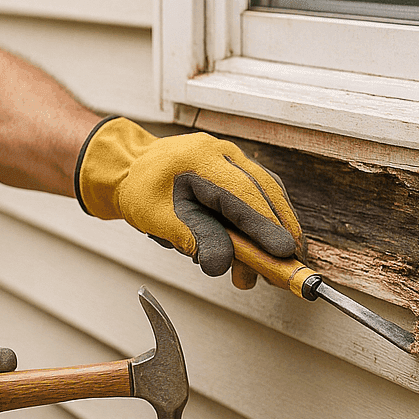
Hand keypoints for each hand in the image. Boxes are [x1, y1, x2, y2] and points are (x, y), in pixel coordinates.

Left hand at [75, 117, 301, 277]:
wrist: (131, 170)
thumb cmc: (142, 191)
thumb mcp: (160, 220)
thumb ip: (194, 239)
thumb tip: (223, 264)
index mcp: (201, 159)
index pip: (243, 194)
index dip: (266, 226)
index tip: (283, 253)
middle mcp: (222, 153)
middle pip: (265, 191)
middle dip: (279, 230)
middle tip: (287, 265)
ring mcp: (231, 157)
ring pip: (267, 192)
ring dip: (274, 228)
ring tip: (271, 264)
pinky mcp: (235, 168)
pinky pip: (258, 193)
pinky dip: (264, 219)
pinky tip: (264, 243)